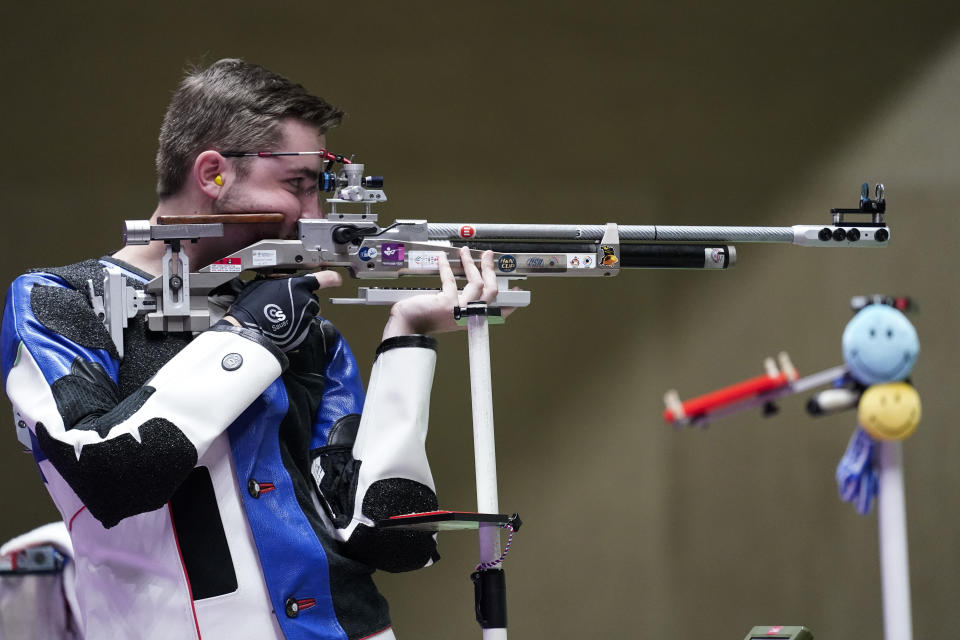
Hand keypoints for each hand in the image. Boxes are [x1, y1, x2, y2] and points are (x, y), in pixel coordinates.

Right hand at [221, 271, 341, 350]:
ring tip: (284, 319)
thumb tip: (280, 287)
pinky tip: (284, 329)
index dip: (331, 278)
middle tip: (287, 306)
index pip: (322, 279)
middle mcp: (306, 300)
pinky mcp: (304, 333)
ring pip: (309, 315)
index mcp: (297, 285)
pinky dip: (297, 330)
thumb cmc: (251, 306)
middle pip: (312, 300)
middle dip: (304, 303)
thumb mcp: (263, 285)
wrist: (249, 329)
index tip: (336, 279)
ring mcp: (306, 317)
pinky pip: (304, 330)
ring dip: (301, 316)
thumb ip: (279, 284)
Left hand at [382, 247, 503, 338]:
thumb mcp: (450, 315)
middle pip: (491, 290)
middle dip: (490, 269)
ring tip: (465, 252)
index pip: (497, 313)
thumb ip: (462, 305)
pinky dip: (446, 266)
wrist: (408, 328)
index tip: (516, 290)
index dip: (510, 301)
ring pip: (475, 283)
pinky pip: (450, 280)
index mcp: (472, 321)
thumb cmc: (426, 320)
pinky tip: (443, 258)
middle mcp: (469, 317)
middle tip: (488, 255)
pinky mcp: (448, 304)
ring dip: (470, 263)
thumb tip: (471, 287)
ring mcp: (460, 311)